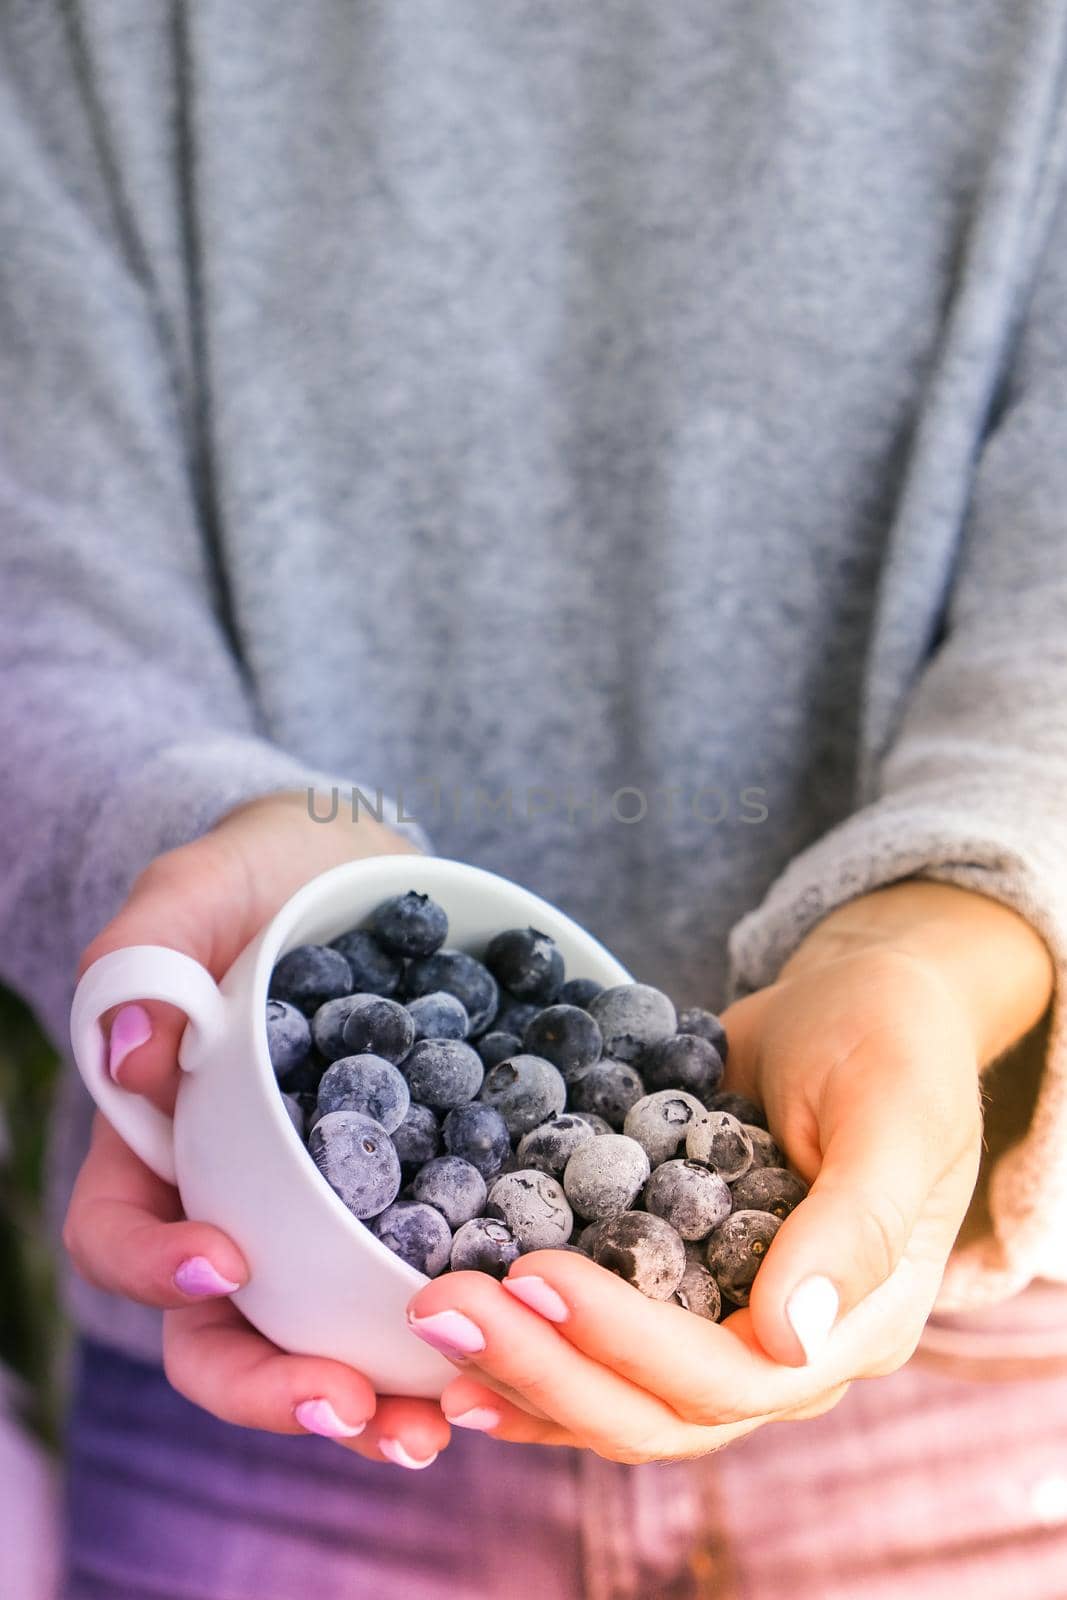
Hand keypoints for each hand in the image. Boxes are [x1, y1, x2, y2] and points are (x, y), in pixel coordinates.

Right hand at [64, 791, 450, 1469]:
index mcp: (161, 1137)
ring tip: (439, 1428)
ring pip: (322, 1333)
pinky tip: (512, 1351)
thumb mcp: (204, 881)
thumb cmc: (267, 868)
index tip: (224, 1259)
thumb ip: (150, 949)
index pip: (119, 1231)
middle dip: (273, 1384)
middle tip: (351, 1407)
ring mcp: (324, 1207)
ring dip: (374, 1395)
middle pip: (222, 1327)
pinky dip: (456, 1328)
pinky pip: (419, 1278)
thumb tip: (129, 1051)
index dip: (155, 1265)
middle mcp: (234, 1194)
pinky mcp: (414, 1198)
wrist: (368, 868)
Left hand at [404, 883, 1051, 1463]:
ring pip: (617, 1392)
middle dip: (544, 1366)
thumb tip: (786, 1340)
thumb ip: (856, 1226)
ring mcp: (724, 1322)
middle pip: (655, 1409)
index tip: (532, 1273)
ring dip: (521, 1366)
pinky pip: (599, 1346)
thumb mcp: (892, 1113)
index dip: (624, 1339)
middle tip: (441, 1305)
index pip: (728, 1375)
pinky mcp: (674, 1284)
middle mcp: (784, 1350)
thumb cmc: (890, 1042)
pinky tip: (455, 1340)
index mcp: (854, 1326)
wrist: (857, 1001)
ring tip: (429, 1324)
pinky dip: (533, 1348)